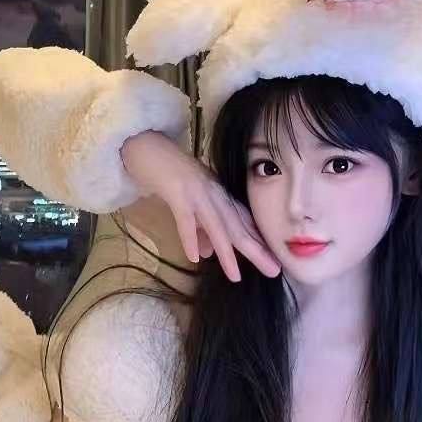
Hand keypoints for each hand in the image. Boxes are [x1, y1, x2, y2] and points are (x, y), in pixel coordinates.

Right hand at [121, 131, 279, 281]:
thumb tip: (205, 255)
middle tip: (273, 272)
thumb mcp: (187, 203)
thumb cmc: (167, 174)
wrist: (145, 144)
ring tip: (235, 276)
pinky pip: (185, 218)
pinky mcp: (176, 191)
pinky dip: (190, 237)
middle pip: (237, 226)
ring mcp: (196, 191)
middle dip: (255, 250)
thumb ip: (198, 227)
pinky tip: (194, 257)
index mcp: (218, 195)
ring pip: (216, 225)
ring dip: (226, 252)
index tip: (275, 262)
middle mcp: (213, 194)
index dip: (258, 243)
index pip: (243, 222)